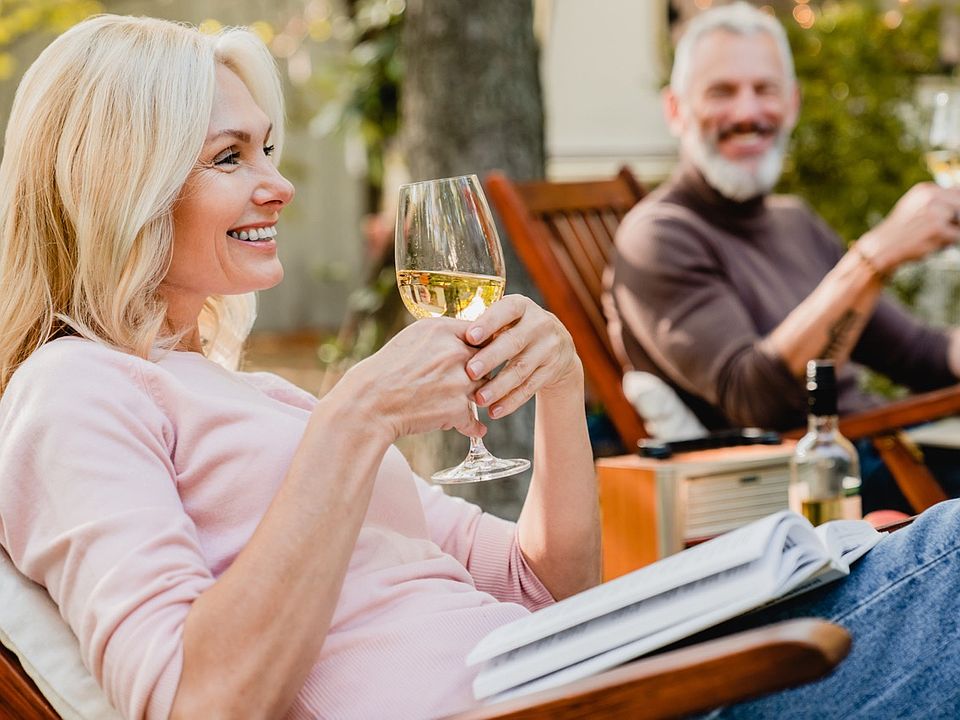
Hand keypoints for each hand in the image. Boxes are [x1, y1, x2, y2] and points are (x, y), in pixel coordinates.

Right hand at [339, 318, 485, 441]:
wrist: (368, 404)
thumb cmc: (385, 372)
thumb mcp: (412, 339)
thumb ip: (442, 337)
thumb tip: (466, 340)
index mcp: (442, 329)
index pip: (481, 333)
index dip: (480, 347)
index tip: (477, 357)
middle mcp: (454, 351)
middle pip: (485, 362)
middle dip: (476, 374)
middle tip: (458, 384)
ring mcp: (459, 380)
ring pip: (482, 390)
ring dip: (470, 398)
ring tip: (450, 404)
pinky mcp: (457, 408)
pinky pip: (473, 420)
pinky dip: (470, 426)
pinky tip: (471, 428)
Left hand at [463, 295, 582, 418]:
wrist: (558, 345)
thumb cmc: (516, 329)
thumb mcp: (506, 319)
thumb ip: (485, 326)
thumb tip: (450, 338)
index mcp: (521, 306)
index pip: (506, 310)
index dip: (488, 323)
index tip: (469, 337)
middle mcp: (539, 324)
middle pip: (513, 342)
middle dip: (491, 358)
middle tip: (470, 372)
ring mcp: (548, 348)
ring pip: (521, 369)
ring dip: (499, 386)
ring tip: (479, 399)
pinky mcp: (551, 370)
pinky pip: (529, 388)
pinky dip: (511, 401)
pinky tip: (495, 410)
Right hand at [863, 183, 959, 268]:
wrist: (882, 247)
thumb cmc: (902, 230)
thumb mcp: (916, 207)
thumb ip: (938, 201)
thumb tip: (958, 201)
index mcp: (926, 190)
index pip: (957, 192)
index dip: (956, 206)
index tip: (949, 217)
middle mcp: (930, 197)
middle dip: (956, 219)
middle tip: (940, 228)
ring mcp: (934, 212)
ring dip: (952, 230)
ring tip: (933, 235)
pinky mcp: (937, 229)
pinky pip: (957, 236)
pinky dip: (948, 242)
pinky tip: (931, 242)